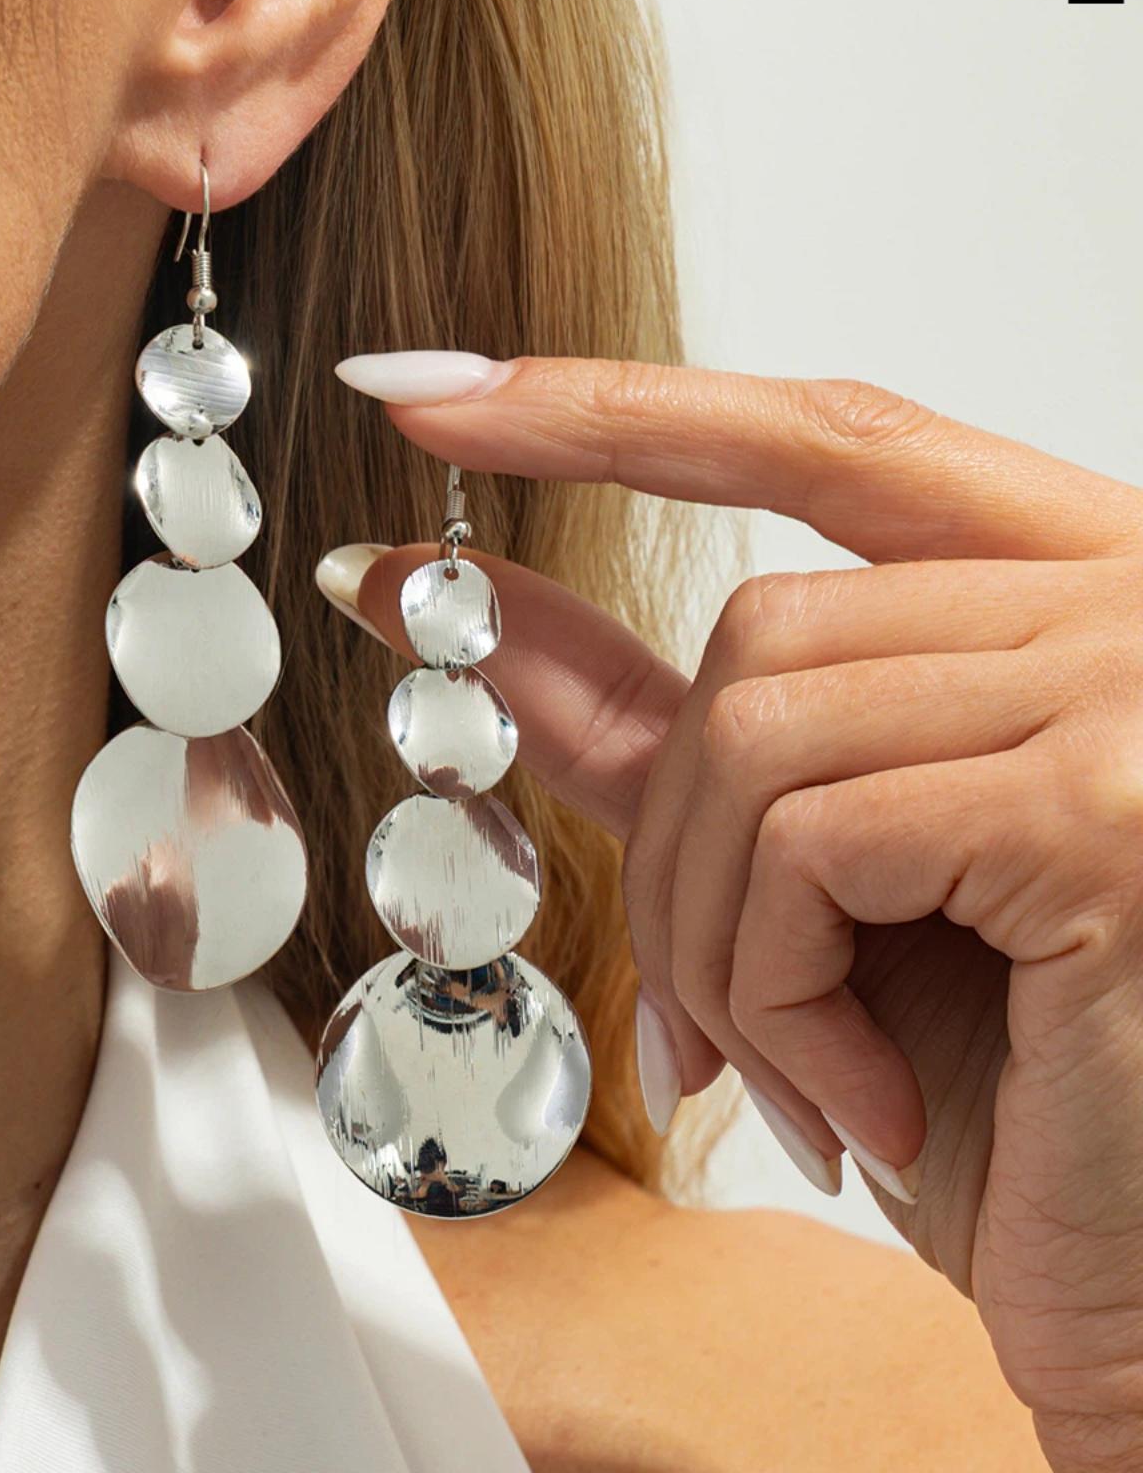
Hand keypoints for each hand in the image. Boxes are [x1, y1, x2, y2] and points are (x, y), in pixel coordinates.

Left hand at [330, 349, 1142, 1472]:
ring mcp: (1128, 690)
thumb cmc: (1016, 1093)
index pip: (820, 439)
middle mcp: (1118, 605)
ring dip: (715, 939)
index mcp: (1060, 596)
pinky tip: (857, 1103)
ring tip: (788, 1074)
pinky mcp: (1108, 804)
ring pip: (756, 730)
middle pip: (758, 629)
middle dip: (671, 839)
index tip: (435, 406)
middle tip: (694, 1020)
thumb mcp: (820, 887)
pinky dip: (775, 989)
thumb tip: (482, 624)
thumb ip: (663, 733)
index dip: (617, 410)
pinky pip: (811, 839)